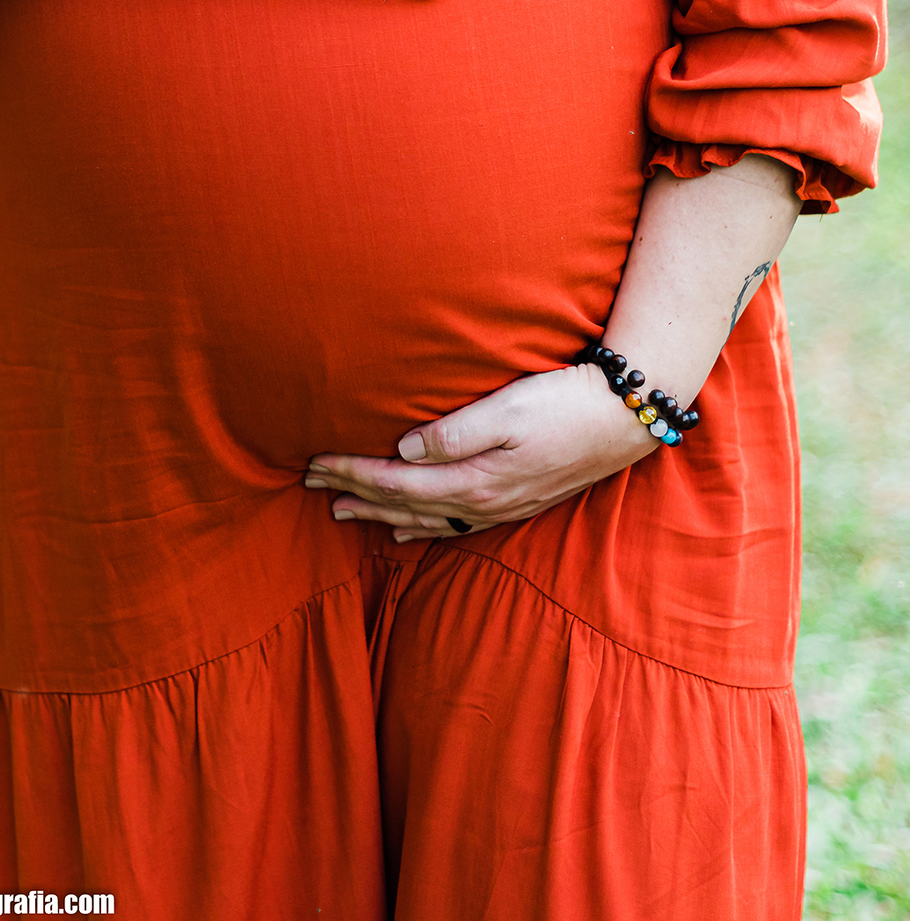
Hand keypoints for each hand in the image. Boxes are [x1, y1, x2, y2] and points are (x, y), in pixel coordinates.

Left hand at [304, 363, 656, 538]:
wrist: (623, 419)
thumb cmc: (564, 404)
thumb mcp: (508, 408)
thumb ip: (454, 433)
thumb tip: (404, 451)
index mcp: (474, 479)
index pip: (396, 481)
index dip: (352, 473)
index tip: (315, 462)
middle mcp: (482, 503)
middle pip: (403, 504)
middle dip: (355, 494)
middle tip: (310, 485)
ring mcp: (499, 508)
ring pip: (425, 519)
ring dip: (380, 514)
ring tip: (343, 511)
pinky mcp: (513, 503)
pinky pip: (452, 525)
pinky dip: (420, 527)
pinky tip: (405, 529)